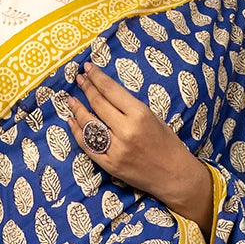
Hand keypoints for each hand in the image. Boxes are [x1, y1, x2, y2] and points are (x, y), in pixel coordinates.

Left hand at [61, 61, 210, 225]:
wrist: (173, 175)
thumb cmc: (167, 144)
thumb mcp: (153, 117)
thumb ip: (130, 107)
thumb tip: (107, 94)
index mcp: (139, 114)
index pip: (110, 90)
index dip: (96, 77)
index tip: (87, 67)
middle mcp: (126, 131)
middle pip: (98, 104)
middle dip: (86, 88)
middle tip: (79, 79)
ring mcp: (116, 150)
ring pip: (89, 125)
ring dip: (77, 109)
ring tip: (71, 99)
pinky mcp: (109, 165)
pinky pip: (88, 146)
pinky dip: (78, 133)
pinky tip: (72, 122)